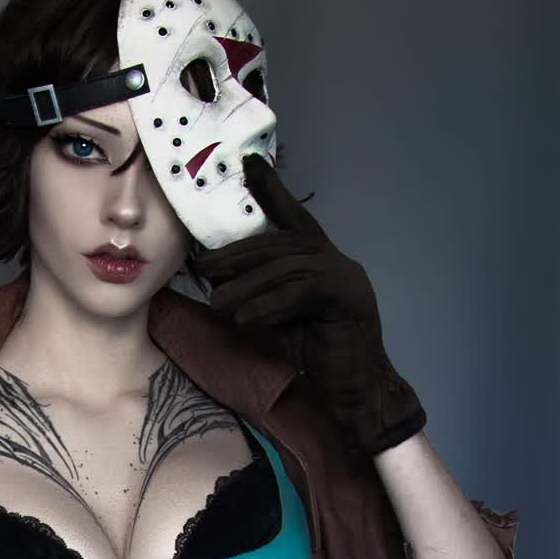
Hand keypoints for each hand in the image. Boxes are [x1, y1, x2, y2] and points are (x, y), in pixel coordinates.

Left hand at [197, 153, 426, 456]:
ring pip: (289, 268)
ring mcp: (348, 278)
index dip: (273, 191)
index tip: (250, 164)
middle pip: (284, 243)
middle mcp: (339, 262)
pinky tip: (246, 318)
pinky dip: (270, 304)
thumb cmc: (316, 359)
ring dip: (248, 284)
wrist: (355, 395)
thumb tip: (216, 280)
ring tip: (218, 302)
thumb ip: (258, 294)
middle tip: (204, 266)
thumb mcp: (279, 319)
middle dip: (241, 252)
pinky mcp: (350, 300)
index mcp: (323, 261)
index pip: (295, 219)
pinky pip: (303, 292)